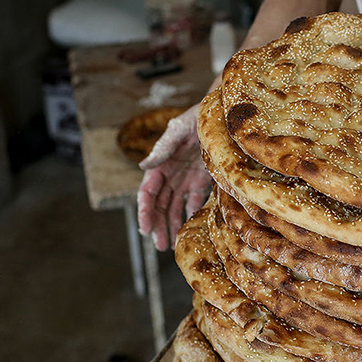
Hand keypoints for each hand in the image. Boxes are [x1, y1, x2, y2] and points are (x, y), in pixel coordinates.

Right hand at [136, 104, 211, 250]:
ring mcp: (184, 179)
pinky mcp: (200, 181)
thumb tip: (143, 166)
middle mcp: (170, 175)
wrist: (218, 116)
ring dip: (171, 225)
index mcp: (160, 164)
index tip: (144, 229)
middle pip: (160, 205)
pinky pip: (194, 202)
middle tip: (159, 245)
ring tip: (171, 245)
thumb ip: (163, 149)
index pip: (148, 192)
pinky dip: (190, 215)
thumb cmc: (195, 118)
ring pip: (174, 207)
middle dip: (158, 225)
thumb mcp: (178, 130)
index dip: (145, 211)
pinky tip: (190, 229)